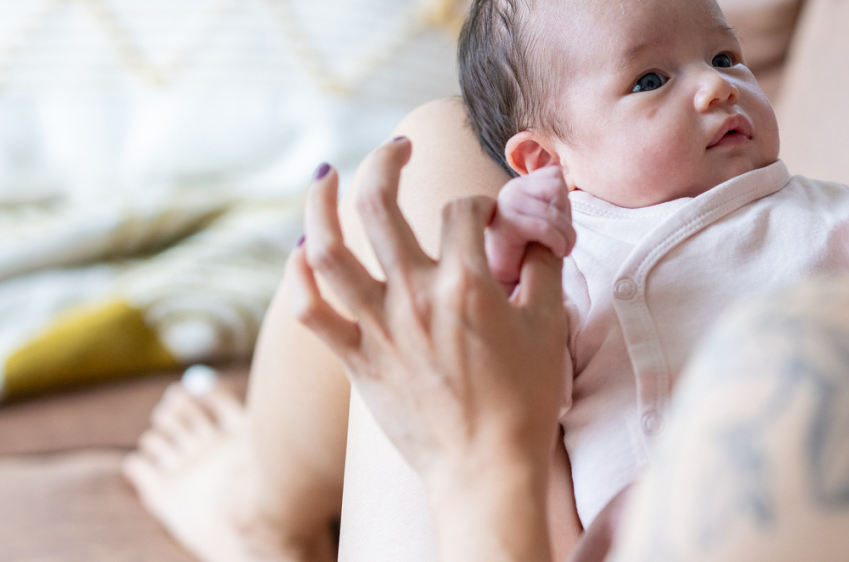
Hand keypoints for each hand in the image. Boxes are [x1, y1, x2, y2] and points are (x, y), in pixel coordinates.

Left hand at [289, 137, 564, 559]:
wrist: (485, 468)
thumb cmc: (524, 402)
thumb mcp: (550, 326)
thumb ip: (543, 267)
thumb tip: (535, 231)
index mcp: (467, 283)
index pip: (462, 209)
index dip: (477, 203)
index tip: (485, 218)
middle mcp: (414, 296)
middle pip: (380, 203)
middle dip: (386, 159)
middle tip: (398, 146)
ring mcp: (378, 327)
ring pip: (326, 250)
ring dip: (319, 205)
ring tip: (325, 176)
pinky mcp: (356, 359)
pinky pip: (311, 312)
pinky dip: (298, 279)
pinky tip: (302, 254)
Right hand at [485, 167, 574, 293]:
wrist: (508, 278)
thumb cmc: (530, 250)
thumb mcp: (548, 220)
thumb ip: (556, 200)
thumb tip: (567, 174)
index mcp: (522, 185)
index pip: (555, 176)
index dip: (565, 202)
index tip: (560, 226)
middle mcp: (511, 190)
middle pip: (556, 187)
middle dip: (566, 217)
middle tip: (564, 240)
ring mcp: (506, 205)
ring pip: (553, 211)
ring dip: (566, 235)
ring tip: (562, 249)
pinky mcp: (506, 224)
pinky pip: (544, 228)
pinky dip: (557, 242)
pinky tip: (556, 253)